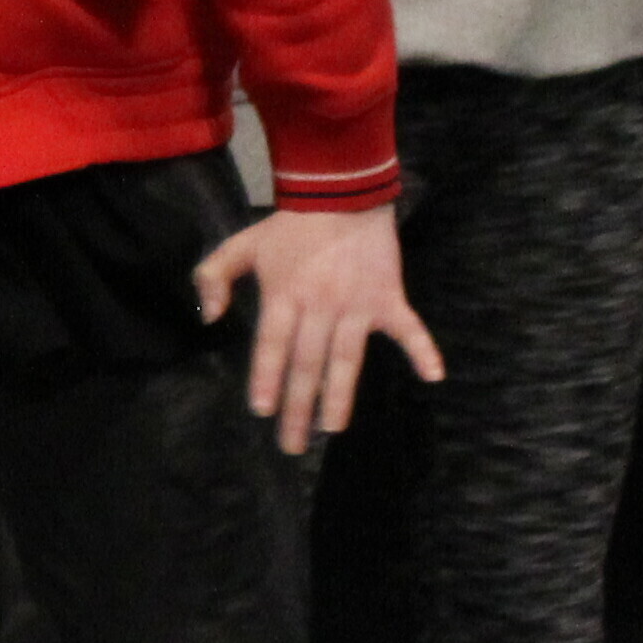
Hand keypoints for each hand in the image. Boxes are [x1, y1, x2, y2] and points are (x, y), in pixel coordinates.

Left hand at [195, 204, 442, 455]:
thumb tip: (208, 319)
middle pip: (307, 364)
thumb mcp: (241, 246)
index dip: (267, 378)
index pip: (272, 345)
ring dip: (340, 396)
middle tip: (292, 444)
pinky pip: (409, 329)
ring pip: (347, 359)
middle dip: (298, 406)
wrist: (340, 197)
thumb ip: (213, 278)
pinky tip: (433, 376)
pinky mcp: (389, 299)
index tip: (263, 411)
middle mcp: (319, 307)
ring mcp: (356, 305)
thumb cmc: (288, 229)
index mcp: (283, 296)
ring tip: (332, 429)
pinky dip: (423, 349)